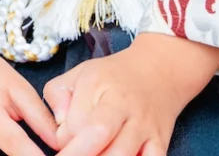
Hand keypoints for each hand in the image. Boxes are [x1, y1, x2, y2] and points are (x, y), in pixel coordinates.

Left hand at [42, 33, 218, 155]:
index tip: (63, 142)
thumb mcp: (79, 73)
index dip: (65, 139)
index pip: (74, 121)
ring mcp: (144, 126)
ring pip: (122, 154)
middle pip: (99, 134)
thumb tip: (59, 127)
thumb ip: (57, 96)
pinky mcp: (161, 143)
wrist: (159, 72)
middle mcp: (122, 105)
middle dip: (80, 153)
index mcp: (97, 84)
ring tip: (93, 155)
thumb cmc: (112, 77)